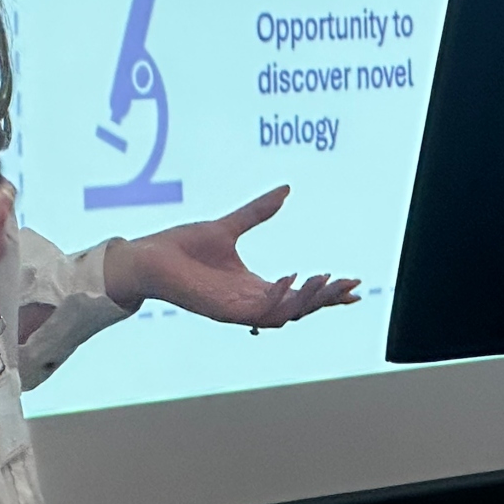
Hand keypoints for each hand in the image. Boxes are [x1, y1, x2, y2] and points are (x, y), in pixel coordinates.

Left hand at [104, 186, 360, 328]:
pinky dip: (279, 296)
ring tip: (325, 279)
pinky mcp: (223, 310)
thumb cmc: (182, 247)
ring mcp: (237, 309)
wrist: (148, 258)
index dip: (327, 293)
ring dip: (309, 299)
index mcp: (253, 287)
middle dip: (327, 299)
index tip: (354, 285)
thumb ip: (258, 211)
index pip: (299, 294)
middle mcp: (249, 301)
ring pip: (286, 314)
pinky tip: (292, 278)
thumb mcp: (229, 225)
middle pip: (300, 308)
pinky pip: (259, 310)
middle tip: (350, 286)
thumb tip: (286, 189)